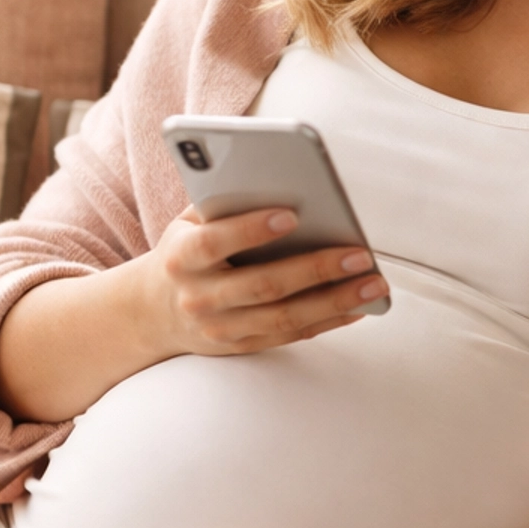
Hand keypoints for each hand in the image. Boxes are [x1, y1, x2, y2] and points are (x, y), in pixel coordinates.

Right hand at [142, 207, 388, 360]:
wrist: (154, 311)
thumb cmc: (187, 250)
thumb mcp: (190, 223)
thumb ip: (224, 203)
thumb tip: (280, 181)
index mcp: (181, 258)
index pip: (214, 242)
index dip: (251, 229)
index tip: (293, 213)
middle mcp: (199, 298)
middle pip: (263, 286)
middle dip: (315, 269)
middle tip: (360, 254)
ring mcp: (221, 328)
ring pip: (284, 318)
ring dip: (335, 301)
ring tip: (374, 283)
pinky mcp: (242, 346)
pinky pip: (292, 335)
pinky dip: (329, 321)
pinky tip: (361, 305)